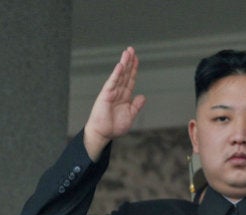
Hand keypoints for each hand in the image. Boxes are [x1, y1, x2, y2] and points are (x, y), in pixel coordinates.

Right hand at [84, 46, 145, 160]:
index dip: (134, 69)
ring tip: (127, 52)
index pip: (130, 79)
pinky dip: (116, 73)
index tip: (136, 58)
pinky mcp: (105, 95)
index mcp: (124, 96)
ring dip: (123, 63)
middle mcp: (118, 92)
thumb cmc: (114, 126)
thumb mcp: (130, 116)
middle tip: (131, 49)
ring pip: (119, 75)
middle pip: (125, 73)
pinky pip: (112, 82)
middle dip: (129, 61)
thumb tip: (142, 96)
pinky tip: (120, 65)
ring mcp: (111, 92)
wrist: (103, 134)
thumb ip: (136, 106)